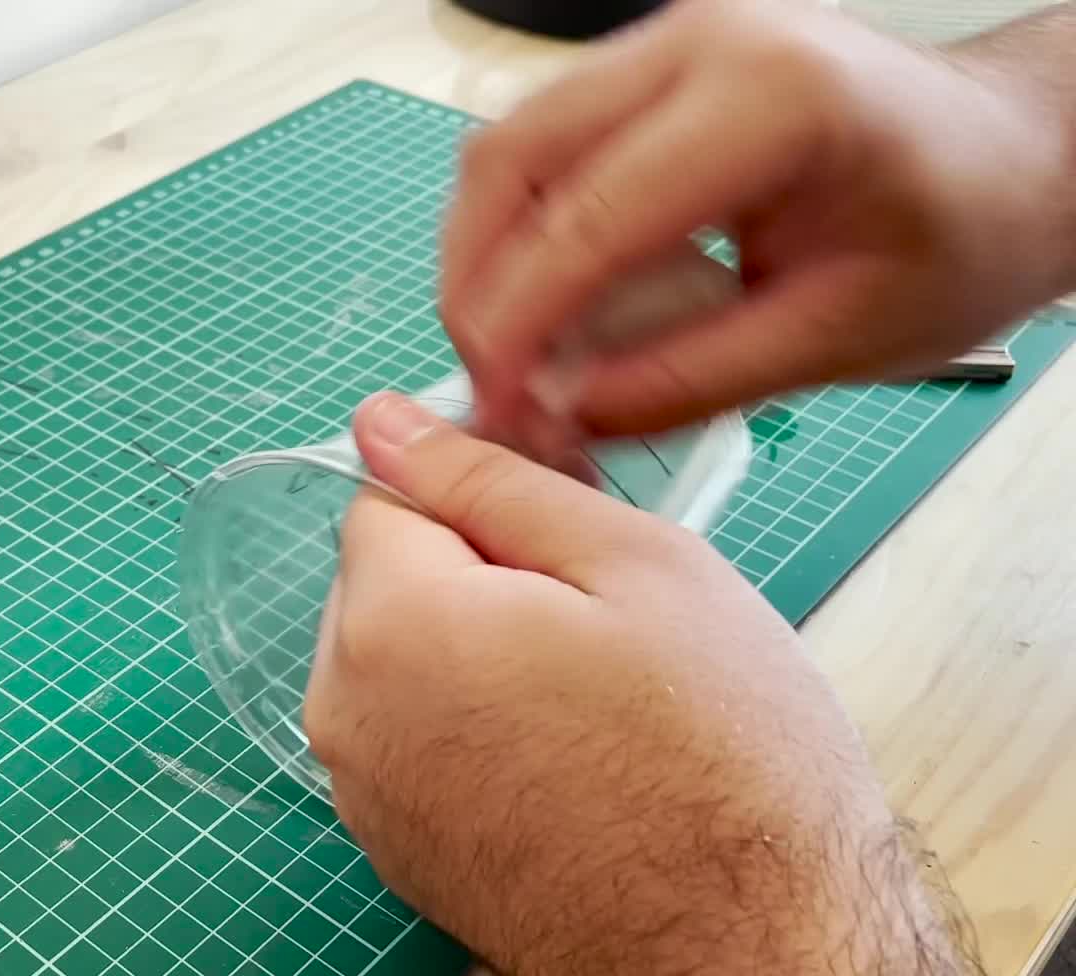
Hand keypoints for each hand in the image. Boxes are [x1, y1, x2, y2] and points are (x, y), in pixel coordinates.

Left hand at [303, 392, 1016, 975]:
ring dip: (476, 652)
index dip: (480, 494)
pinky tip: (572, 761)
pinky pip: (414, 740)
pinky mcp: (396, 853)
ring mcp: (364, 795)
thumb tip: (385, 421)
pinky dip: (474, 728)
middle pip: (386, 580)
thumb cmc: (721, 761)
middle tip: (602, 621)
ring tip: (596, 700)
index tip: (565, 531)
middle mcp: (344, 712)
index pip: (386, 494)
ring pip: (401, 661)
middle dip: (473, 575)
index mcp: (390, 623)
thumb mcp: (635, 566)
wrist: (752, 959)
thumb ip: (490, 478)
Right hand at [440, 0, 1075, 437]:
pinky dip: (522, 232)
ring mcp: (668, 45)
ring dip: (488, 259)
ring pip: (510, 148)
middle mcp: (700, 43)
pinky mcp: (652, 71)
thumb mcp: (835, 337)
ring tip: (514, 356)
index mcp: (767, 97)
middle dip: (478, 288)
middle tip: (490, 385)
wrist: (1012, 162)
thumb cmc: (961, 230)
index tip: (500, 408)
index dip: (519, 326)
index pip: (585, 217)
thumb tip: (563, 415)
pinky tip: (548, 306)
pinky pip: (544, 145)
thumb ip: (687, 382)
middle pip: (512, 160)